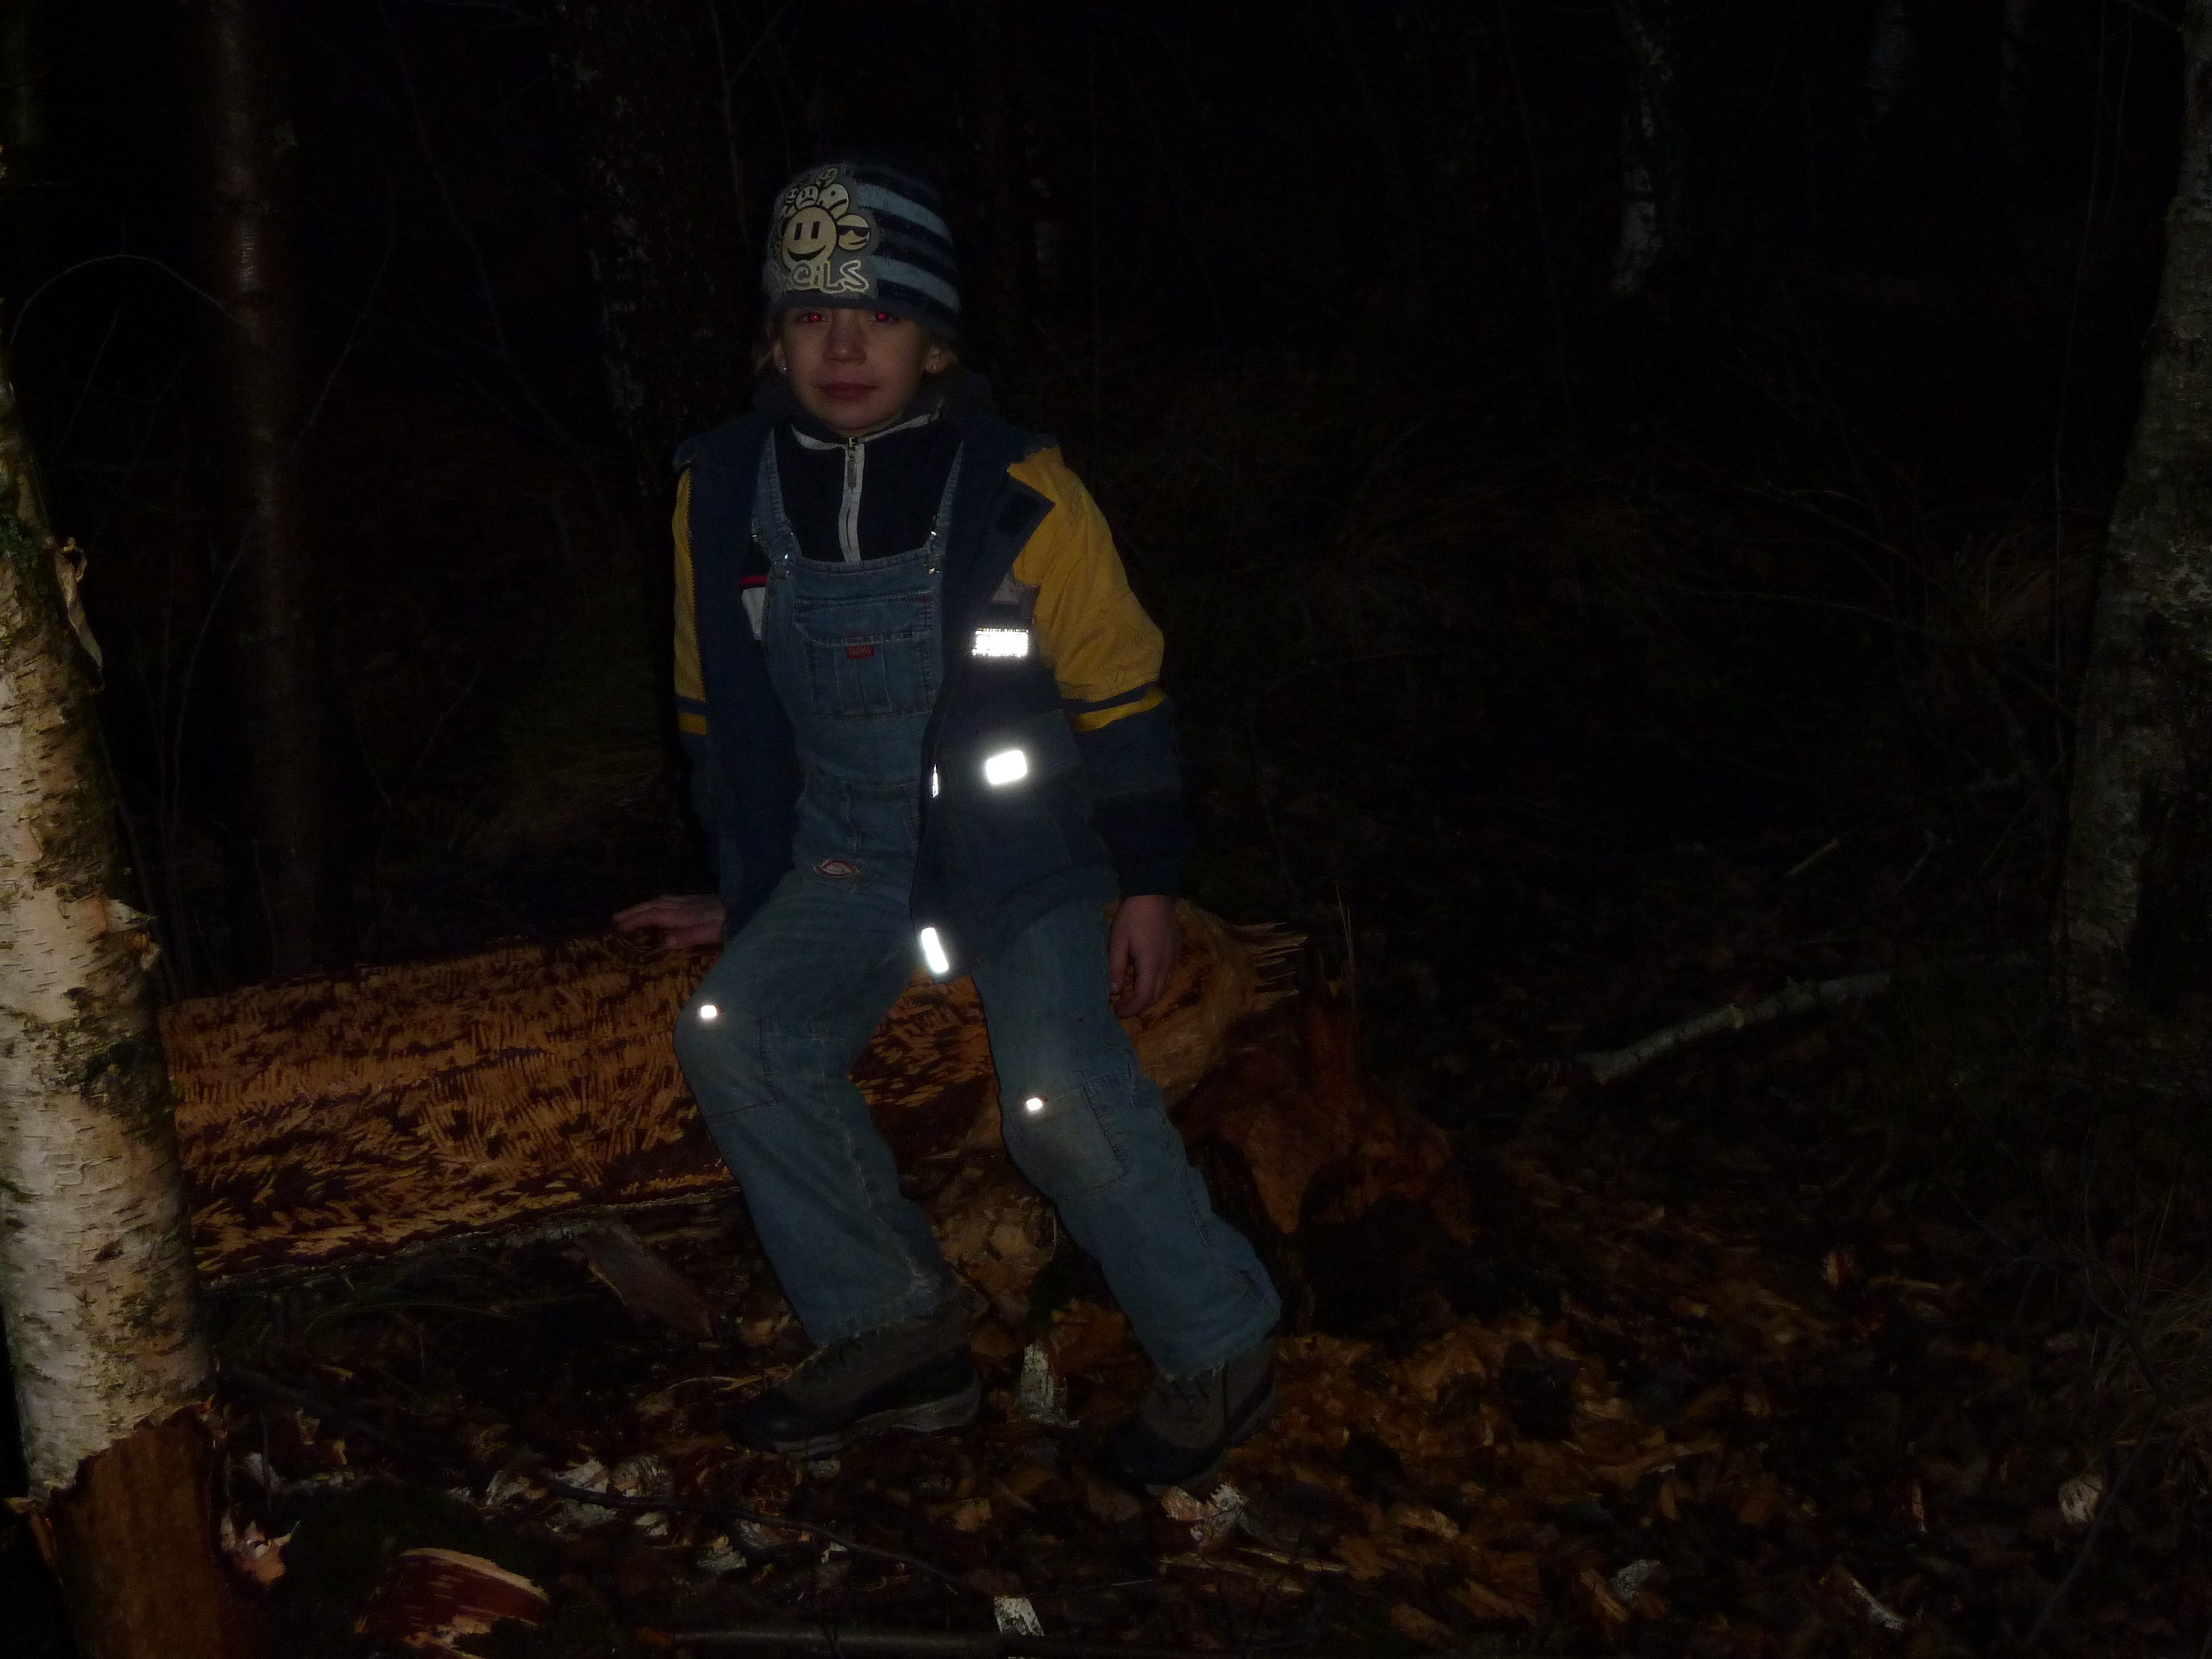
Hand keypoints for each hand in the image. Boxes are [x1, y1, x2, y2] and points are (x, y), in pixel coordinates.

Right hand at [613, 892, 726, 950]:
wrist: (750, 908)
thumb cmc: (731, 925)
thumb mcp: (711, 934)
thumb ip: (689, 937)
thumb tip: (664, 942)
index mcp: (685, 915)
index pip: (655, 916)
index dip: (636, 920)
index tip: (619, 926)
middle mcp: (686, 905)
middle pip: (655, 905)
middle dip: (635, 910)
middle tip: (616, 917)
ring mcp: (694, 901)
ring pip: (663, 900)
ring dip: (645, 905)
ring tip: (634, 911)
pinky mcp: (701, 900)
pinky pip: (673, 899)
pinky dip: (659, 902)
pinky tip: (662, 906)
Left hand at [1107, 894, 1179, 1015]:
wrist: (1154, 893)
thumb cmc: (1132, 916)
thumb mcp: (1117, 941)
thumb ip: (1116, 968)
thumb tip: (1114, 991)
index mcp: (1151, 964)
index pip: (1144, 998)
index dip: (1130, 1009)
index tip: (1116, 1010)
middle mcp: (1167, 965)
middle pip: (1156, 996)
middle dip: (1138, 1005)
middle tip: (1120, 1004)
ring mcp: (1174, 959)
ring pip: (1164, 987)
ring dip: (1148, 995)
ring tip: (1130, 993)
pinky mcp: (1177, 952)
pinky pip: (1168, 976)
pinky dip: (1155, 984)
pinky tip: (1143, 977)